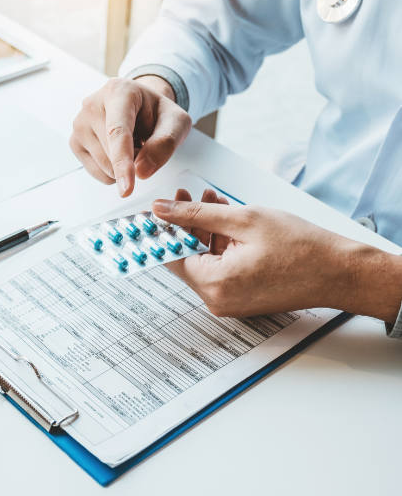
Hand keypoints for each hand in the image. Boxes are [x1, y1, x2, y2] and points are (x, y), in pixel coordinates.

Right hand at [69, 75, 190, 196]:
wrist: (139, 106)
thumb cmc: (156, 112)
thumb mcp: (177, 122)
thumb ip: (165, 143)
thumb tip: (141, 171)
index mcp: (118, 92)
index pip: (118, 132)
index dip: (123, 161)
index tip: (126, 188)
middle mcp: (92, 105)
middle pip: (113, 154)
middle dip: (135, 160)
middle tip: (144, 140)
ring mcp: (79, 124)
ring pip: (105, 168)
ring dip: (125, 166)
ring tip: (131, 143)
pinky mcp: (74, 142)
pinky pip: (98, 173)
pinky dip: (114, 170)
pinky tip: (117, 151)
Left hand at [152, 189, 401, 322]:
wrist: (341, 271)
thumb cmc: (302, 247)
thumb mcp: (243, 219)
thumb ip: (196, 214)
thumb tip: (161, 210)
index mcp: (214, 284)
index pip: (170, 255)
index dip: (162, 228)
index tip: (155, 208)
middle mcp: (217, 299)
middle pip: (187, 256)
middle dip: (186, 223)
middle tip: (185, 194)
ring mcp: (229, 301)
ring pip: (204, 259)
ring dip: (205, 229)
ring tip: (211, 199)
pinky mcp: (241, 297)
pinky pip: (220, 267)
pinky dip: (220, 244)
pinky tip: (226, 218)